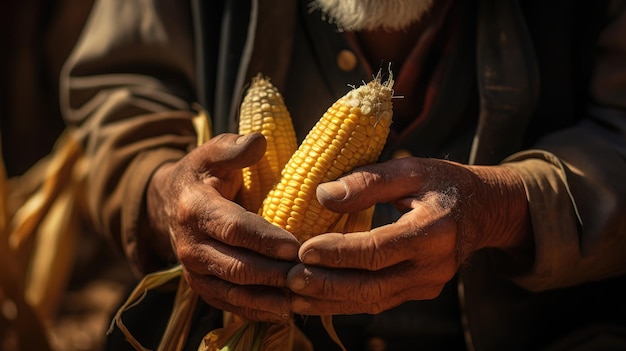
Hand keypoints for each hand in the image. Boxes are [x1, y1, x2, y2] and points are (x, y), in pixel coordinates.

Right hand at [147, 133, 299, 322]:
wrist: (171, 205)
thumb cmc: (202, 175)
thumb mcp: (213, 153)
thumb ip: (234, 148)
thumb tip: (260, 142)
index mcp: (195, 209)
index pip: (234, 228)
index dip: (265, 239)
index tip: (296, 246)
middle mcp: (191, 246)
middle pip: (238, 267)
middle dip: (275, 273)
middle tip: (310, 274)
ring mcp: (194, 271)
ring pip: (235, 292)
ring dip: (270, 298)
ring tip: (303, 296)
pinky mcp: (202, 288)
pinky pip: (231, 305)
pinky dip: (258, 311)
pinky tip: (286, 311)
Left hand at [287, 157, 530, 315]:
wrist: (484, 211)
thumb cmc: (443, 183)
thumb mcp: (411, 169)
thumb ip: (369, 181)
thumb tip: (321, 194)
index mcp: (434, 229)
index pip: (379, 249)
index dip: (340, 253)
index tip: (303, 250)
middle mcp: (434, 265)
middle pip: (373, 284)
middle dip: (328, 285)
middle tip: (290, 280)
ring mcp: (428, 284)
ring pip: (373, 300)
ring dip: (331, 302)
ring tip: (294, 297)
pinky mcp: (421, 292)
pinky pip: (379, 301)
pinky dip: (346, 302)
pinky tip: (318, 299)